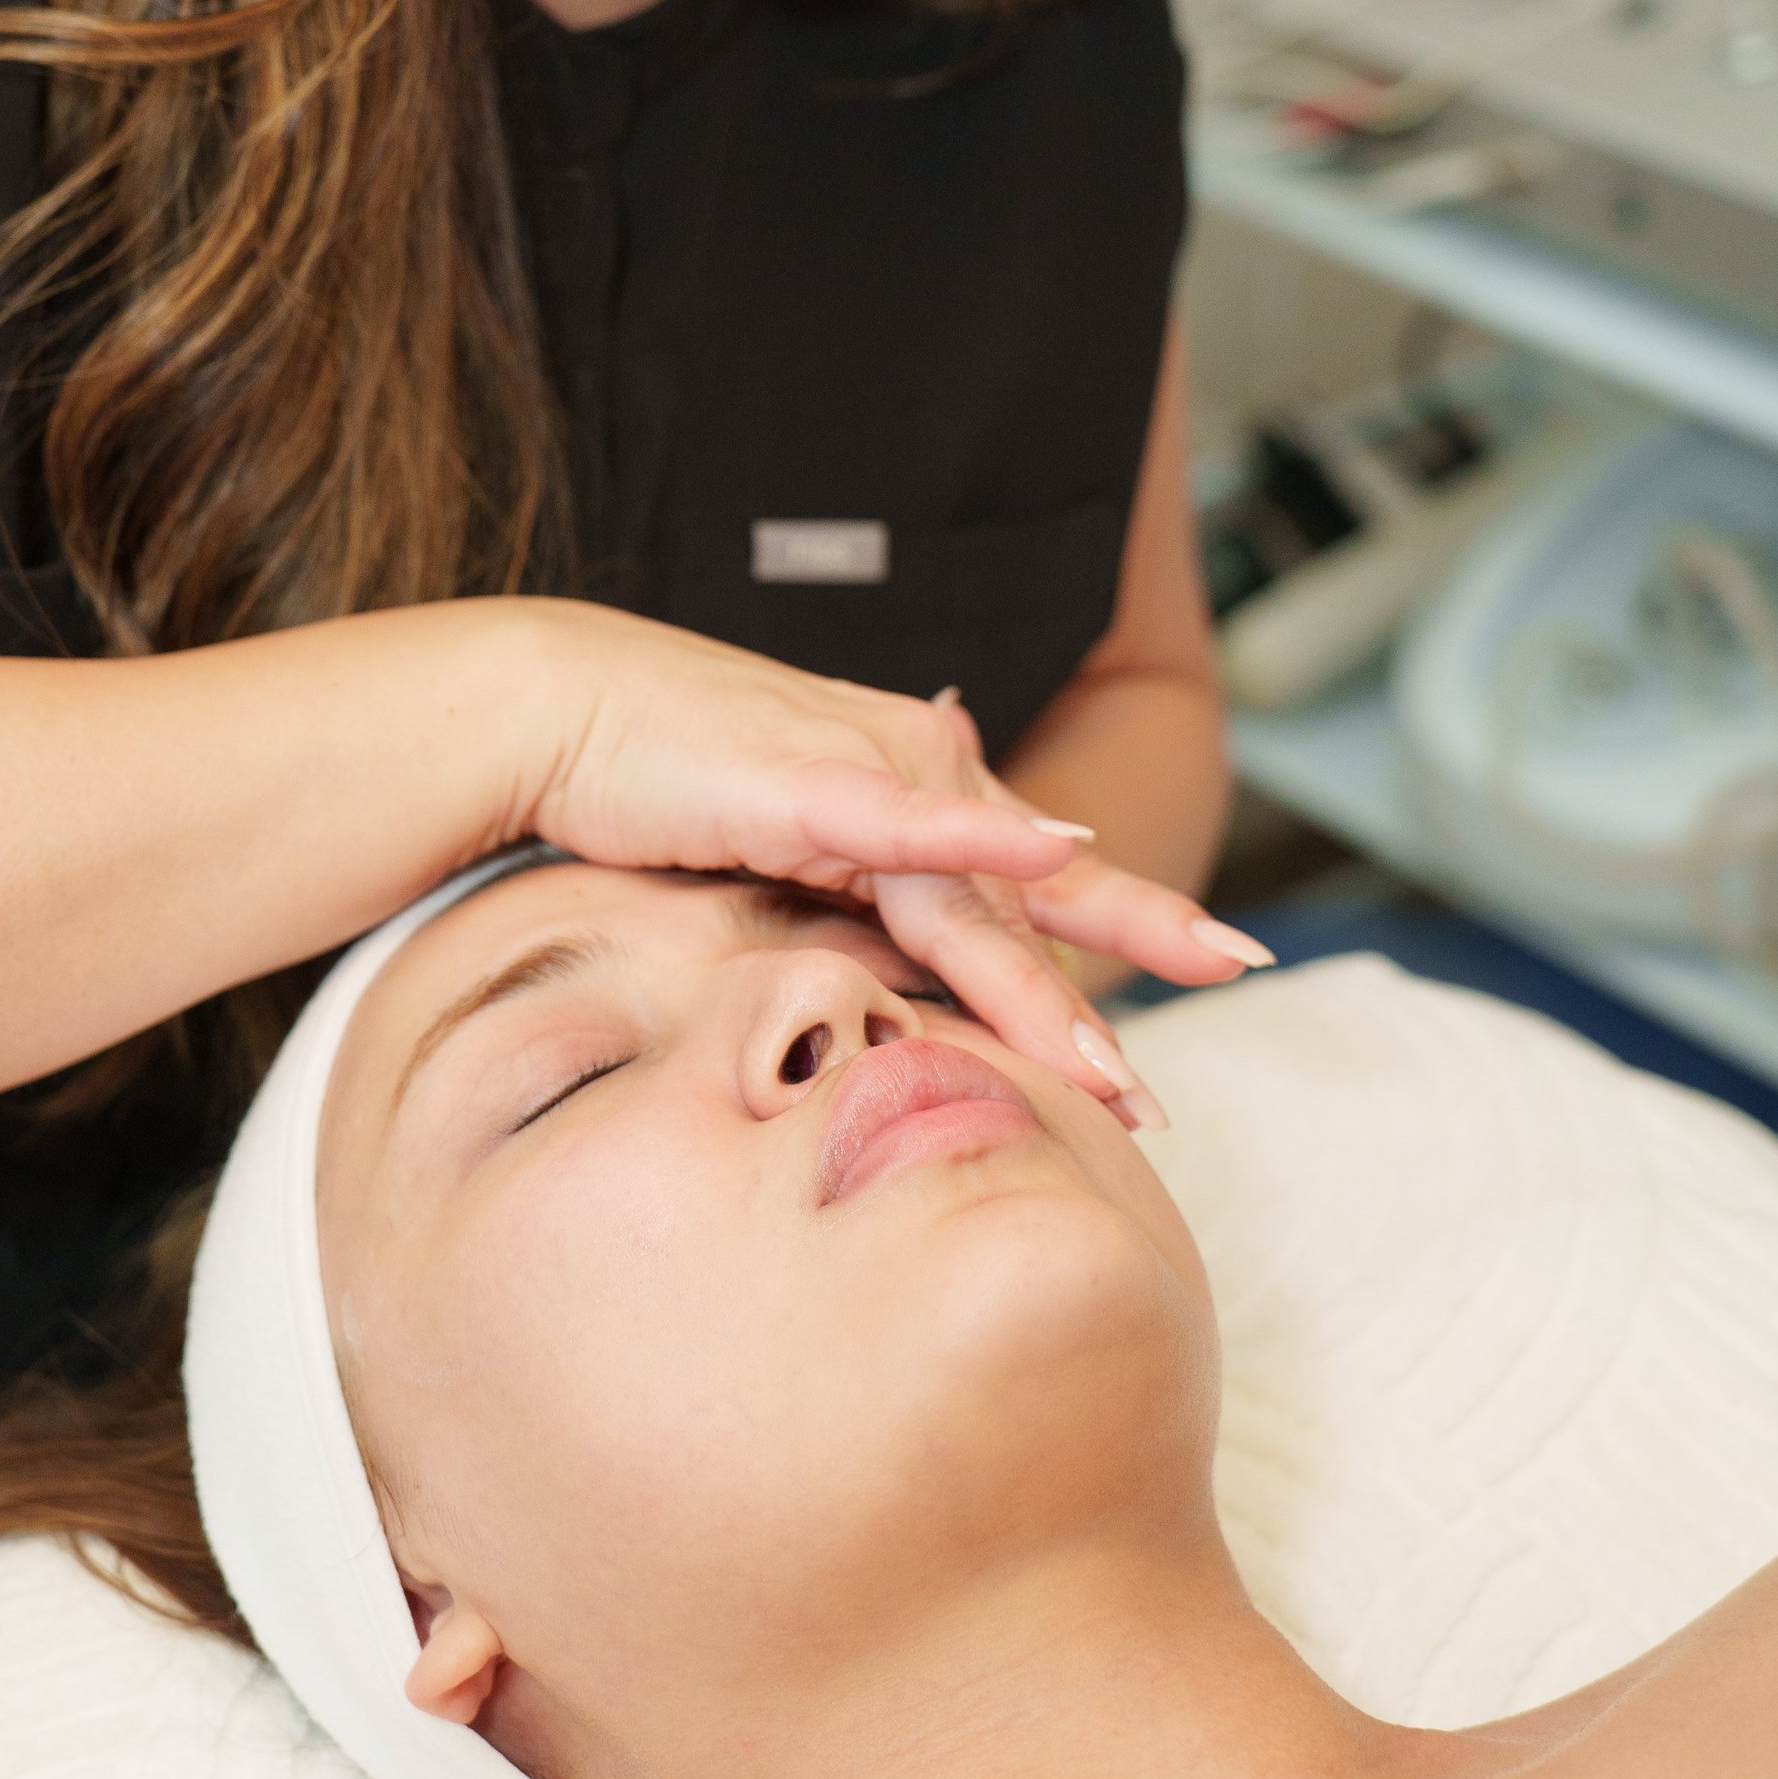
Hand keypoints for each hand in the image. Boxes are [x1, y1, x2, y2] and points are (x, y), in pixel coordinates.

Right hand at [510, 609, 1269, 1129]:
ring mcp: (872, 771)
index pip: (1032, 889)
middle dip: (1129, 958)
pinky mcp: (811, 781)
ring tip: (1113, 1071)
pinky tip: (1049, 851)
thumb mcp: (777, 864)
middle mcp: (920, 770)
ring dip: (1046, 989)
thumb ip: (849, 910)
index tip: (1215, 966)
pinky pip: (910, 827)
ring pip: (979, 901)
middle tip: (1213, 1012)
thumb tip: (888, 991)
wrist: (562, 707)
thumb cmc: (656, 787)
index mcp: (919, 794)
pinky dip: (980, 841)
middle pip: (1035, 900)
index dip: (1127, 927)